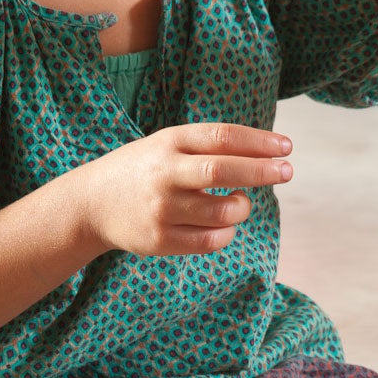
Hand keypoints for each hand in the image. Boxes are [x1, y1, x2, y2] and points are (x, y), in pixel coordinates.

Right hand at [80, 124, 293, 257]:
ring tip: (240, 203)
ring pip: (222, 212)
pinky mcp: (160, 240)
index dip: (258, 142)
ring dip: (242, 207)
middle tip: (287, 171)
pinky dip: (227, 233)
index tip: (286, 147)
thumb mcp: (167, 144)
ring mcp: (162, 209)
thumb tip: (266, 153)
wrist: (91, 203)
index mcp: (168, 142)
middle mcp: (164, 173)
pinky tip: (225, 225)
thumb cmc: (144, 169)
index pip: (221, 137)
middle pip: (223, 171)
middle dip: (262, 171)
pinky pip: (210, 241)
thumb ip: (208, 147)